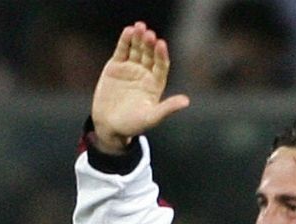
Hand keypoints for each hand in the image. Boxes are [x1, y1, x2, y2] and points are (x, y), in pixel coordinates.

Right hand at [90, 23, 190, 154]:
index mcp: (156, 82)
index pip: (161, 65)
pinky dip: (124, 41)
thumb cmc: (132, 124)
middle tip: (149, 34)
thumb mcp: (151, 118)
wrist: (109, 125)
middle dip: (149, 44)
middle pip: (149, 54)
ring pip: (136, 49)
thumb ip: (167, 108)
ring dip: (138, 38)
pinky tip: (127, 31)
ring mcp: (131, 67)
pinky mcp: (116, 66)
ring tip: (138, 27)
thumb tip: (186, 102)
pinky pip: (122, 51)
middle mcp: (145, 72)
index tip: (161, 44)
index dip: (161, 55)